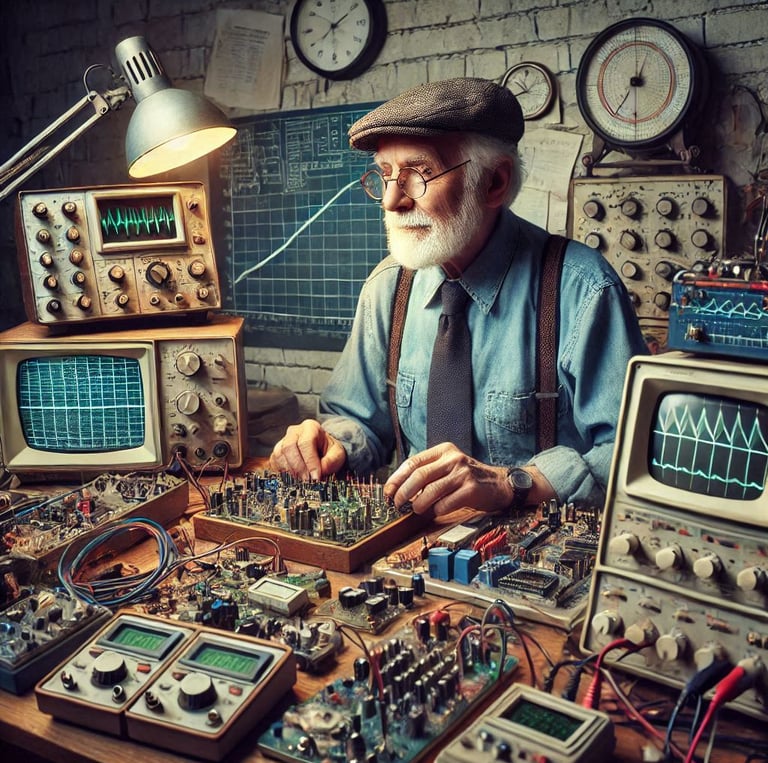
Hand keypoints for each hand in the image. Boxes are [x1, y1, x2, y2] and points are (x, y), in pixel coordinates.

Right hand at [269, 419, 346, 480]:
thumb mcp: (338, 454)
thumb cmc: (329, 451)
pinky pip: (274, 462)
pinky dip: (282, 472)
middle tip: (307, 481)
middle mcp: (294, 432)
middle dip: (298, 467)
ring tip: (302, 481)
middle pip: (289, 447)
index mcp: (310, 427)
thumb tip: (320, 471)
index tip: (316, 477)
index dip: (310, 461)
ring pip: (279, 454)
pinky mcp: (277, 453)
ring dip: (290, 471)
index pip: (306, 443)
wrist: (322, 451)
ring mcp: (283, 441)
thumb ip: (332, 461)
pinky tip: (293, 478)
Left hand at [382, 443, 509, 515]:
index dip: (397, 478)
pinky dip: (437, 510)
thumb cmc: (467, 478)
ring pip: (431, 490)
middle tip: (397, 503)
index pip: (413, 462)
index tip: (388, 491)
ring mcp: (463, 473)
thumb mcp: (448, 467)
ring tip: (415, 509)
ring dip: (418, 503)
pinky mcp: (471, 489)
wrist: (499, 484)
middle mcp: (453, 459)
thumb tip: (399, 489)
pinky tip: (436, 511)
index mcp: (443, 451)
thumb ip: (428, 473)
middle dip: (403, 492)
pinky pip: (446, 502)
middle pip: (419, 475)